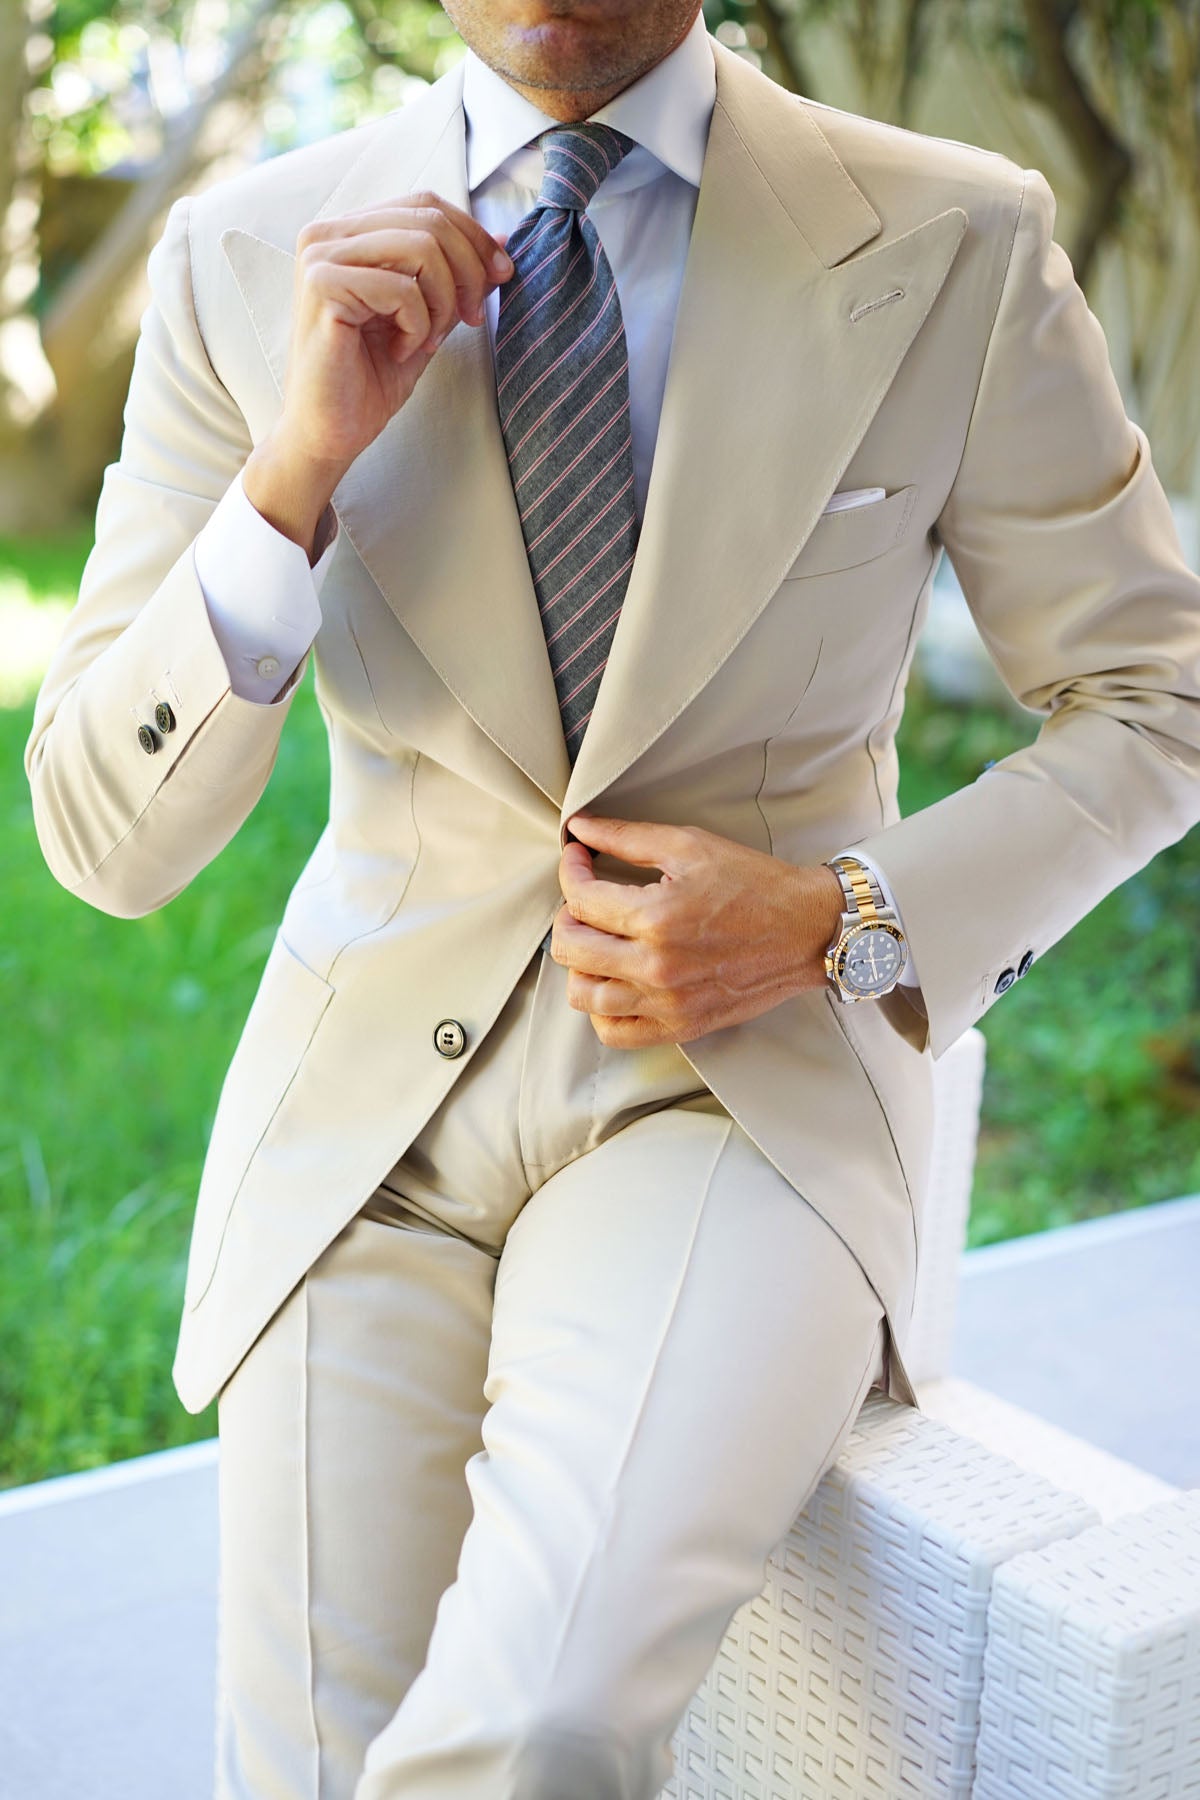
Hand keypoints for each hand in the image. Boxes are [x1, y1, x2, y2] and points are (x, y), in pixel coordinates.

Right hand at [243, 193, 513, 552]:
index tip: (502, 277)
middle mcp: (327, 234)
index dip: (473, 236)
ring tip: (429, 339)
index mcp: (349, 232)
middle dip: (469, 272)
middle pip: (429, 220)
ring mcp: (319, 257)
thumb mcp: (428, 317)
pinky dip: (417, 325)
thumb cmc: (371, 378)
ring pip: (421, 247)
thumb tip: (499, 238)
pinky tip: (400, 351)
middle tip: (472, 319)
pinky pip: (401, 289)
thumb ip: (454, 276)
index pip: (426, 204)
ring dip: (443, 300)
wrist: (330, 432)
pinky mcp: (321, 286)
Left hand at [551, 814, 845, 1047]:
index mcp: (656, 918)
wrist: (807, 930)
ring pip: (583, 995)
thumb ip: (626, 837)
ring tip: (597, 940)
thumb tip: (578, 829)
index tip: (578, 858)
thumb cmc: (754, 884)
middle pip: (571, 948)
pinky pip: (614, 1032)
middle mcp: (656, 967)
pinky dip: (600, 1009)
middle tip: (587, 898)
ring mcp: (667, 1003)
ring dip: (578, 963)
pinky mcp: (680, 1026)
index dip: (570, 870)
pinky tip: (613, 980)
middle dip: (568, 915)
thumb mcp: (690, 846)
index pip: (580, 898)